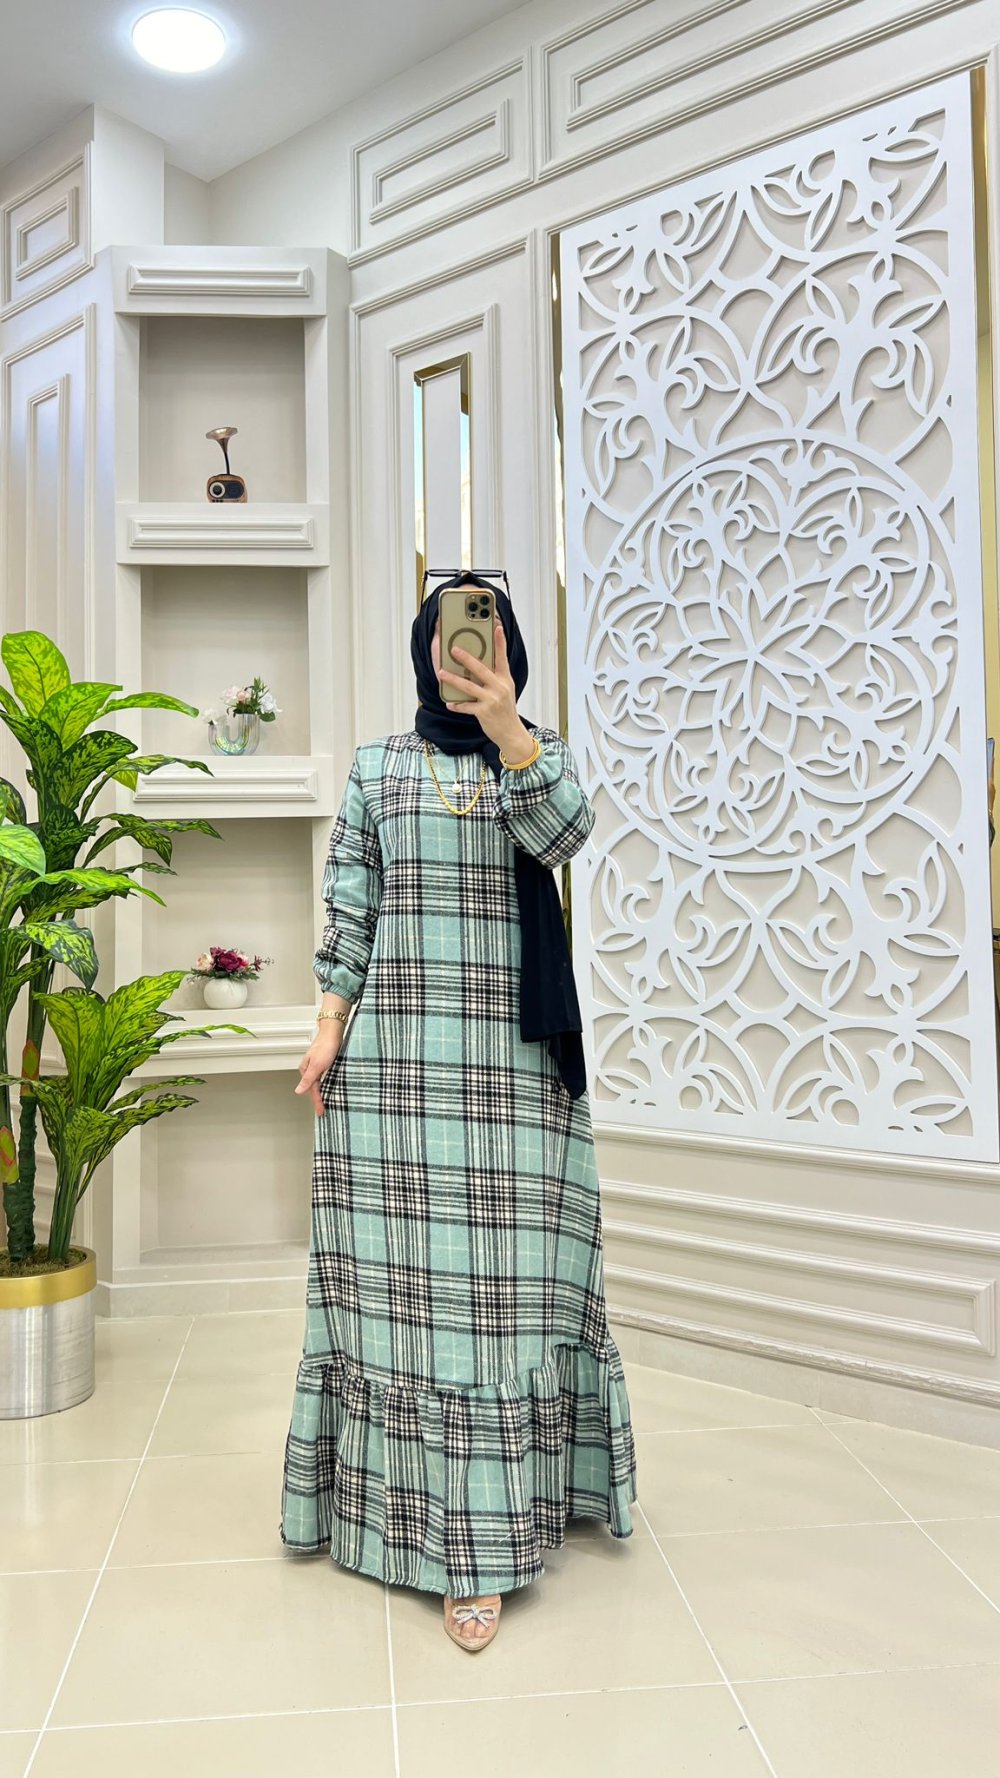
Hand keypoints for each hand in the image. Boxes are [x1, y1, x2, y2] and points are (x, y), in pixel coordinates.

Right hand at [295, 1024, 342, 1114]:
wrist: (334, 1031)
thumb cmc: (326, 1045)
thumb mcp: (317, 1065)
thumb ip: (308, 1079)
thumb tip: (298, 1091)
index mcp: (306, 1070)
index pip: (312, 1090)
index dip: (317, 1102)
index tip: (320, 1112)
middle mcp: (310, 1068)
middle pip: (315, 1088)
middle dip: (318, 1099)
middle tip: (323, 1111)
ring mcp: (318, 1065)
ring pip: (320, 1083)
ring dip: (323, 1092)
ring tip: (327, 1103)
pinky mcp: (326, 1062)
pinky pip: (326, 1077)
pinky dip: (328, 1084)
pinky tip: (332, 1088)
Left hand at [438, 621, 533, 757]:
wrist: (511, 732)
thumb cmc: (505, 709)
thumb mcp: (505, 690)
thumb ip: (494, 677)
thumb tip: (475, 666)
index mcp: (505, 679)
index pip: (502, 657)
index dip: (500, 642)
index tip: (497, 627)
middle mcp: (499, 687)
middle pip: (481, 669)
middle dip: (466, 658)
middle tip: (454, 649)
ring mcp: (492, 700)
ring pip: (469, 687)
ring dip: (453, 679)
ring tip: (441, 673)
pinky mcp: (484, 712)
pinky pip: (466, 706)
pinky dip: (457, 705)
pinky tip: (449, 703)